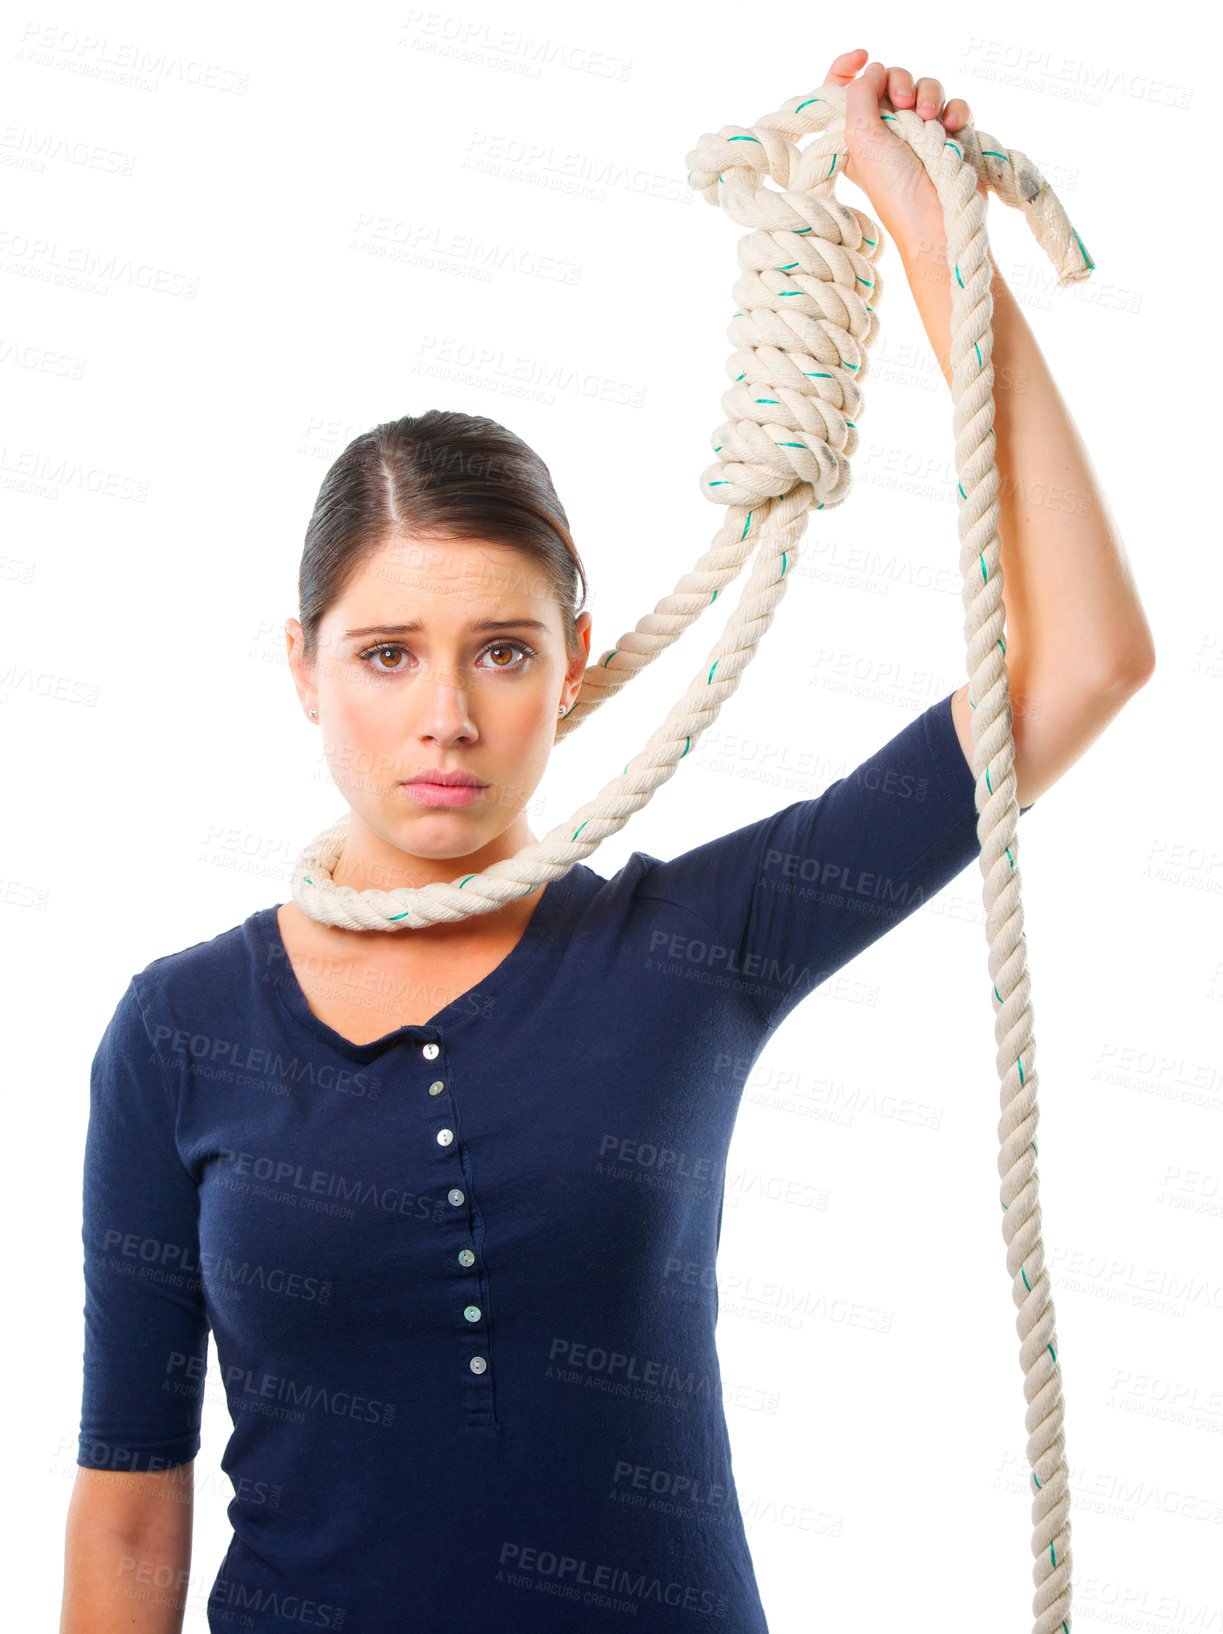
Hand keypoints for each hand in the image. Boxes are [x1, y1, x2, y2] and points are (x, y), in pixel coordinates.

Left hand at [824, 50, 981, 241]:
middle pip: (892, 80)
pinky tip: (952, 125)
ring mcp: (920, 133)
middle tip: (904, 102)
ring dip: (930, 95)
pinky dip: (955, 109)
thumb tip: (872, 69)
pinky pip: (954, 105)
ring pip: (926, 89)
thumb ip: (859, 95)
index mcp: (859, 133)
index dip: (849, 69)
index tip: (862, 57)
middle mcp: (887, 131)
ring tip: (929, 119)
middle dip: (900, 82)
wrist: (937, 219)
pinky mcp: (950, 136)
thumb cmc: (895, 187)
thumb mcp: (862, 139)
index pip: (847, 91)